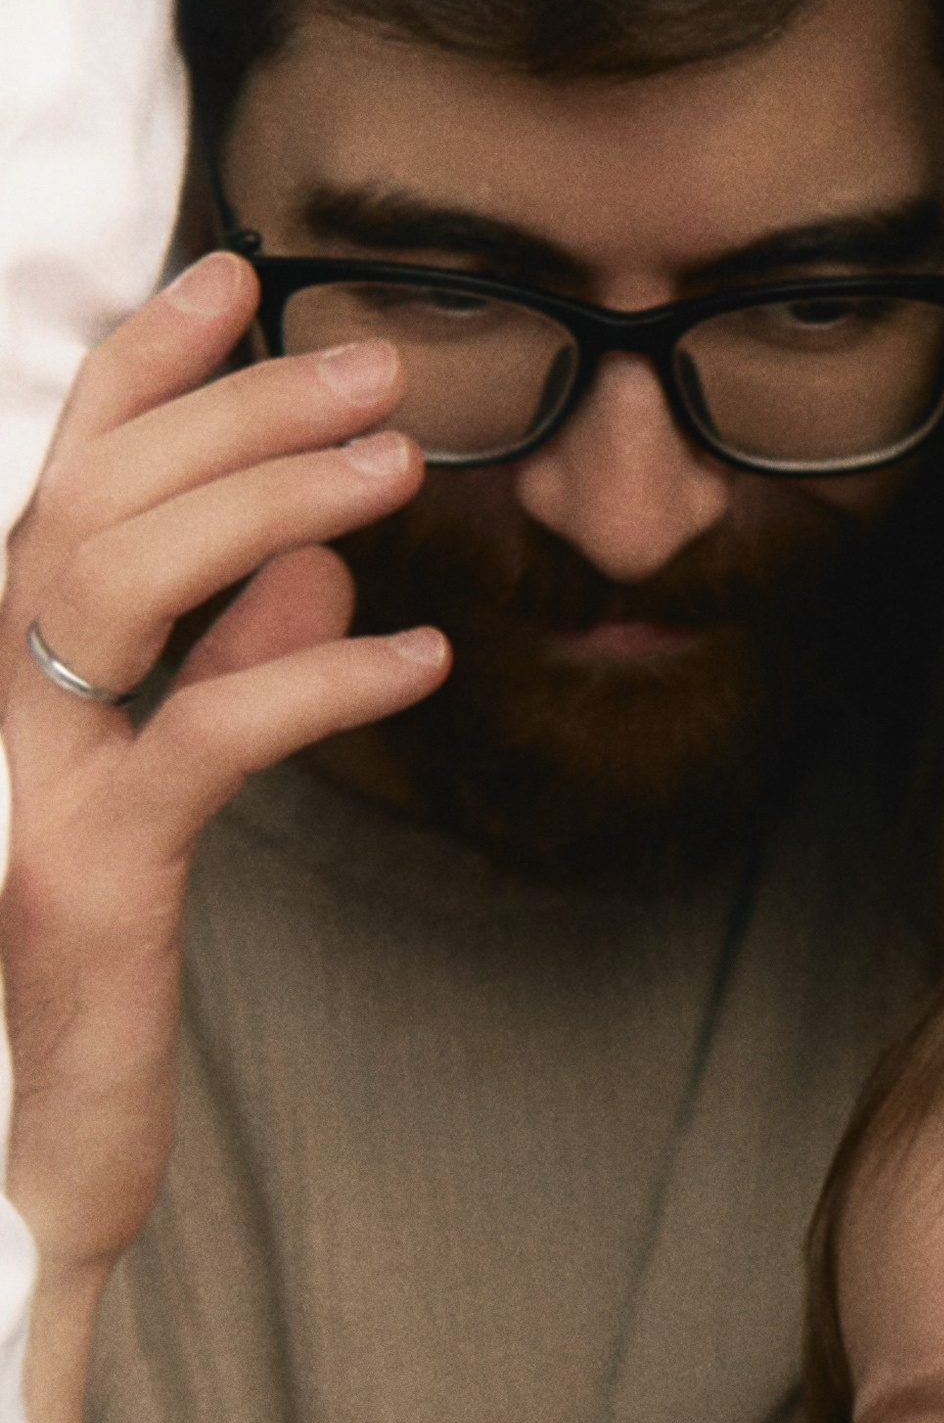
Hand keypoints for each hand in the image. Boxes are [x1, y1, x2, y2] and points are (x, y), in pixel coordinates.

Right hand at [0, 250, 444, 1422]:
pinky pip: (203, 738)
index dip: (140, 366)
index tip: (235, 273)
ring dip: (268, 504)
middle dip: (234, 414)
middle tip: (374, 365)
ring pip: (128, 586)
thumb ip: (228, 665)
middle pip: (97, 503)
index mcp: (1, 666)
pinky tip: (422, 655)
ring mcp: (19, 778)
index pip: (62, 475)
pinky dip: (315, 681)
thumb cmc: (92, 970)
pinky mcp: (85, 871)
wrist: (27, 1149)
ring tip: (400, 463)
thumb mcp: (171, 791)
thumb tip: (320, 563)